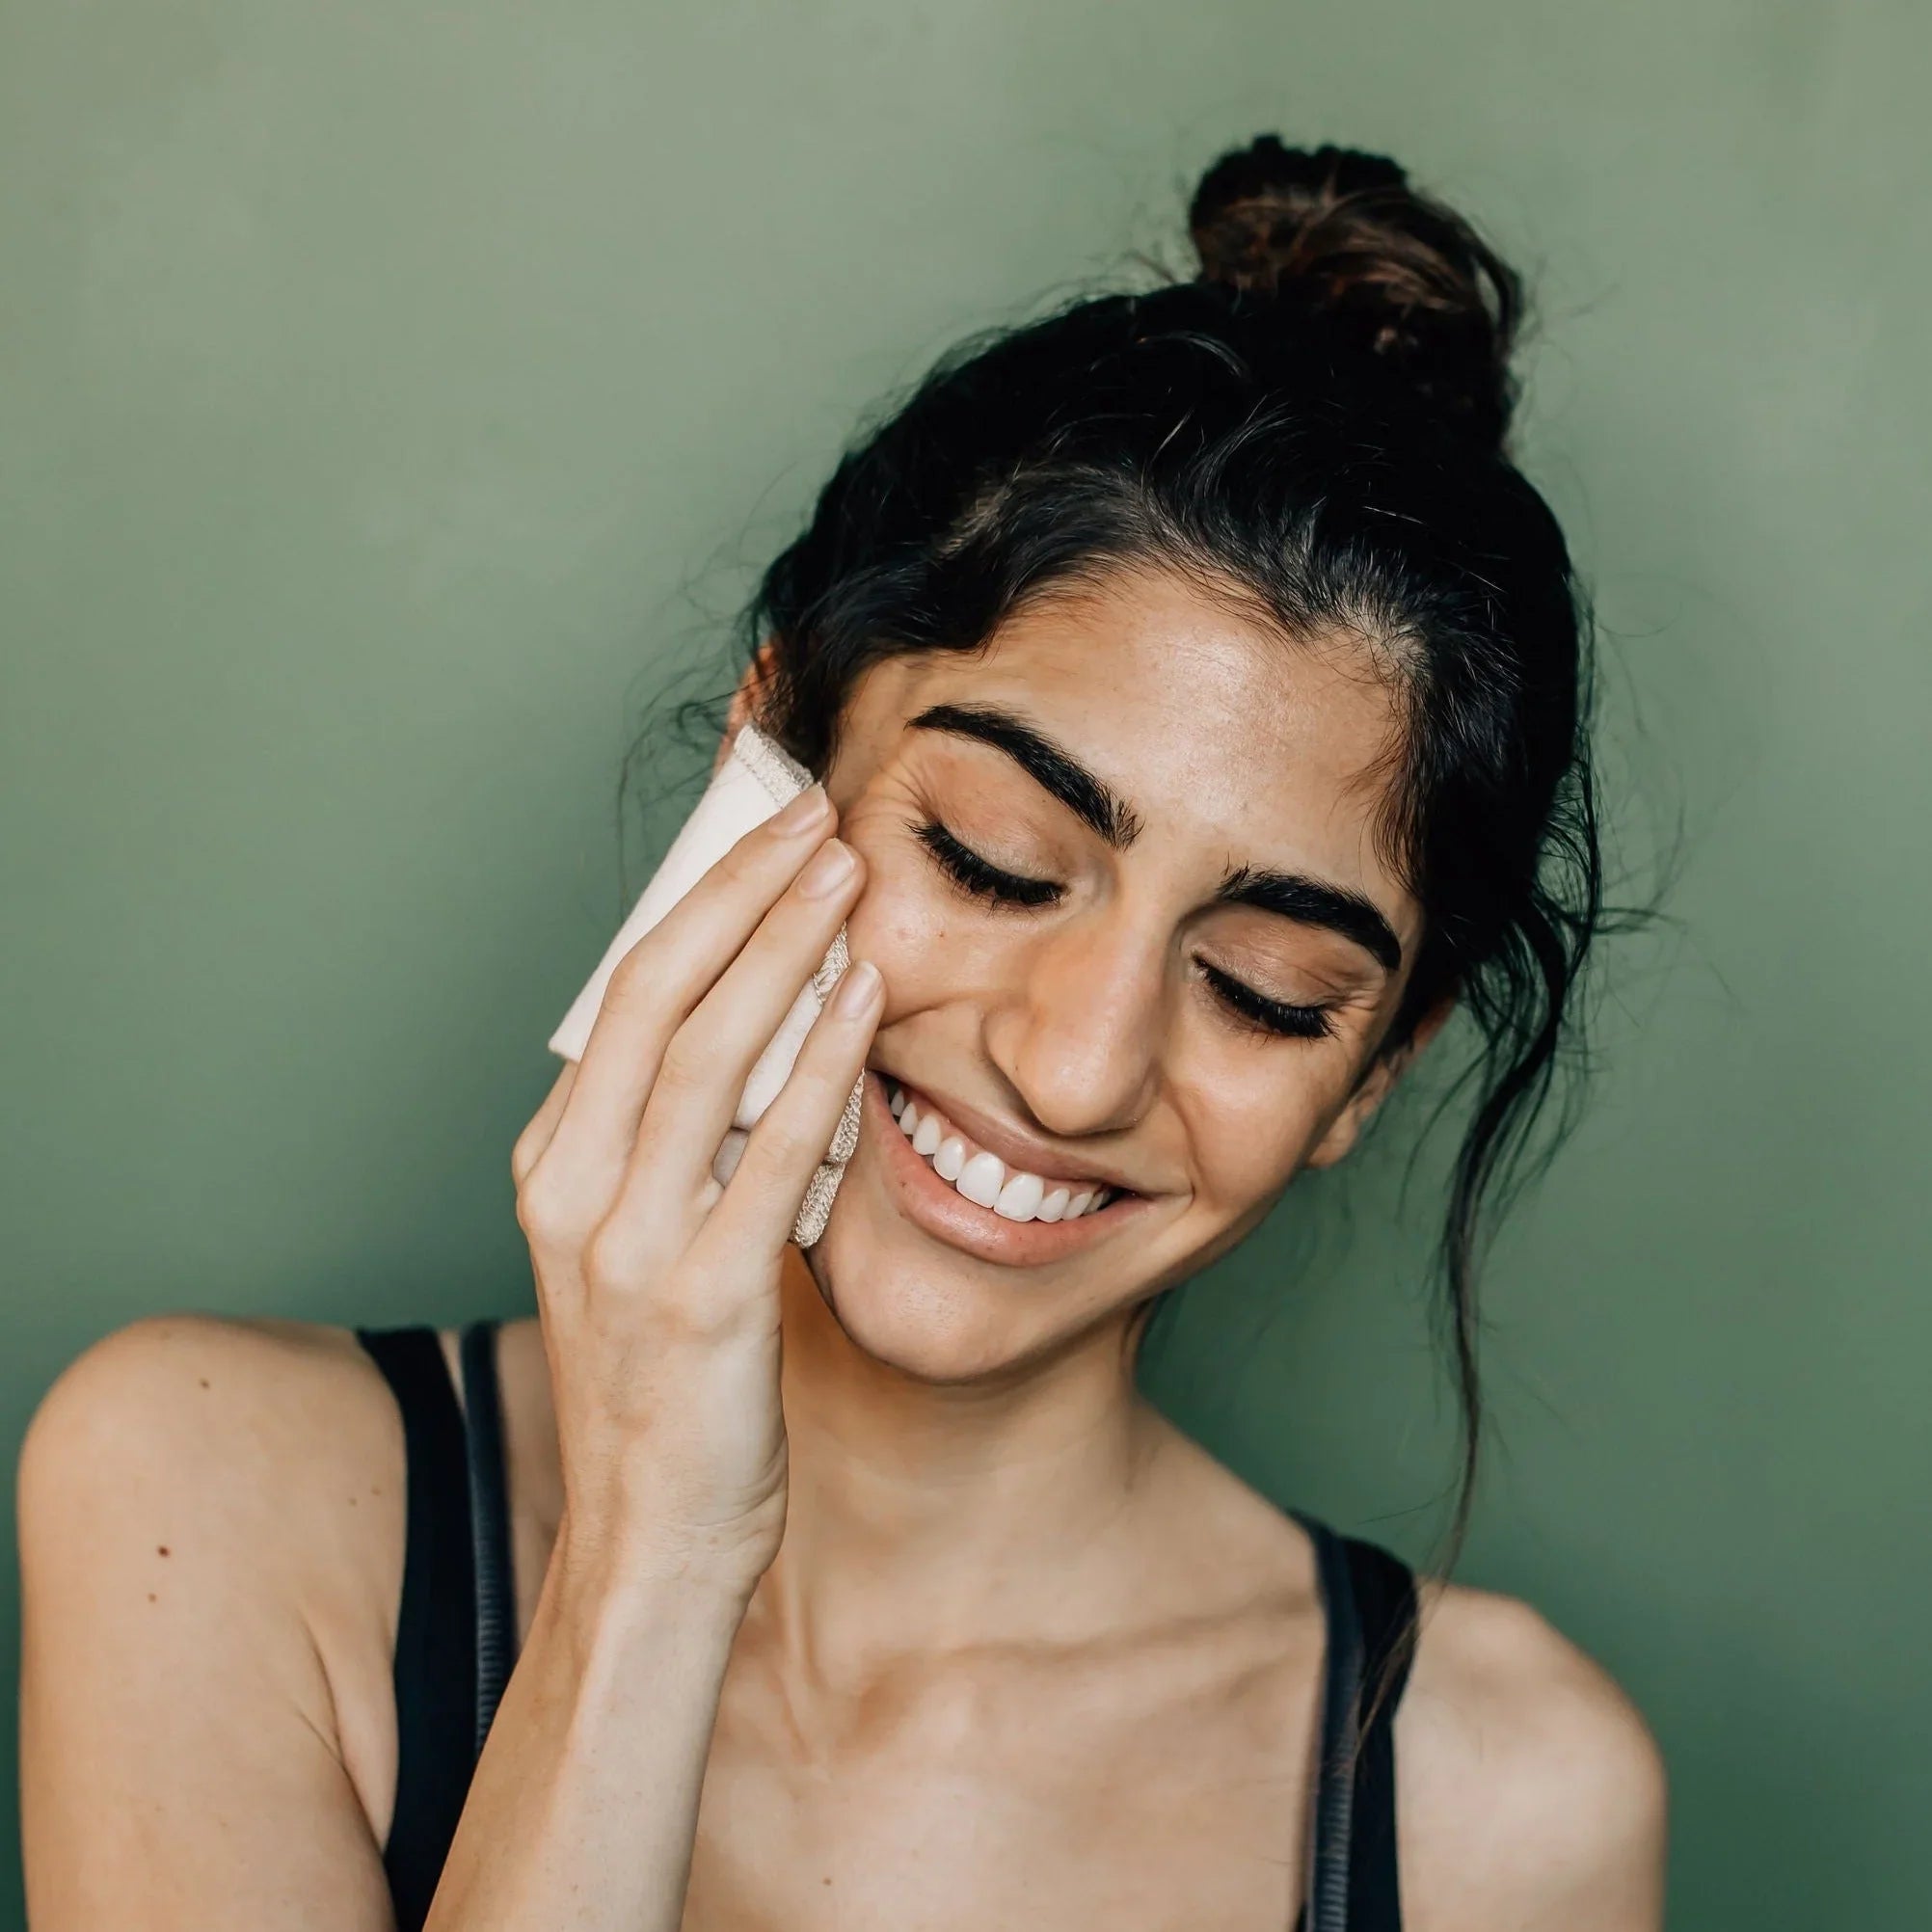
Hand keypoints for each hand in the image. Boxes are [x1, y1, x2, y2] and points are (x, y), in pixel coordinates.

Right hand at [509, 783, 878, 1600]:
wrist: (652, 1545)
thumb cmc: (666, 1390)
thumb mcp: (643, 1246)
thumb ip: (685, 1145)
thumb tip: (770, 1031)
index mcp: (554, 1166)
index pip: (623, 993)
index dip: (696, 897)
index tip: (763, 829)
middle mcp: (572, 1191)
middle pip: (653, 997)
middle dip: (738, 890)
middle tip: (813, 813)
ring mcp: (627, 1247)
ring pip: (702, 1055)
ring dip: (781, 949)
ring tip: (846, 873)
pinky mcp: (699, 1303)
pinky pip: (768, 1154)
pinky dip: (819, 1063)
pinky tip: (866, 999)